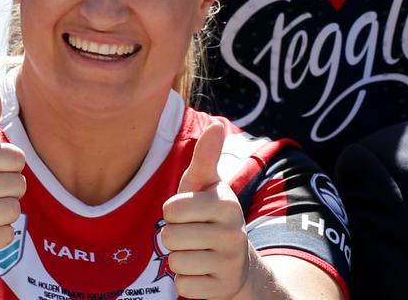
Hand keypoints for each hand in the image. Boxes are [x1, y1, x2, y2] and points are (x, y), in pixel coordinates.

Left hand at [162, 122, 248, 299]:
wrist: (237, 263)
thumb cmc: (209, 215)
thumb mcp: (205, 185)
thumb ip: (206, 157)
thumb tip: (216, 125)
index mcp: (226, 203)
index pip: (171, 209)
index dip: (172, 212)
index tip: (188, 212)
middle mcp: (233, 233)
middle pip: (170, 237)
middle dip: (173, 237)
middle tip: (191, 234)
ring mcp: (230, 263)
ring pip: (176, 262)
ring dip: (179, 259)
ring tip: (197, 252)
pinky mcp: (223, 289)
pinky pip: (183, 286)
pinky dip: (185, 281)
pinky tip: (201, 272)